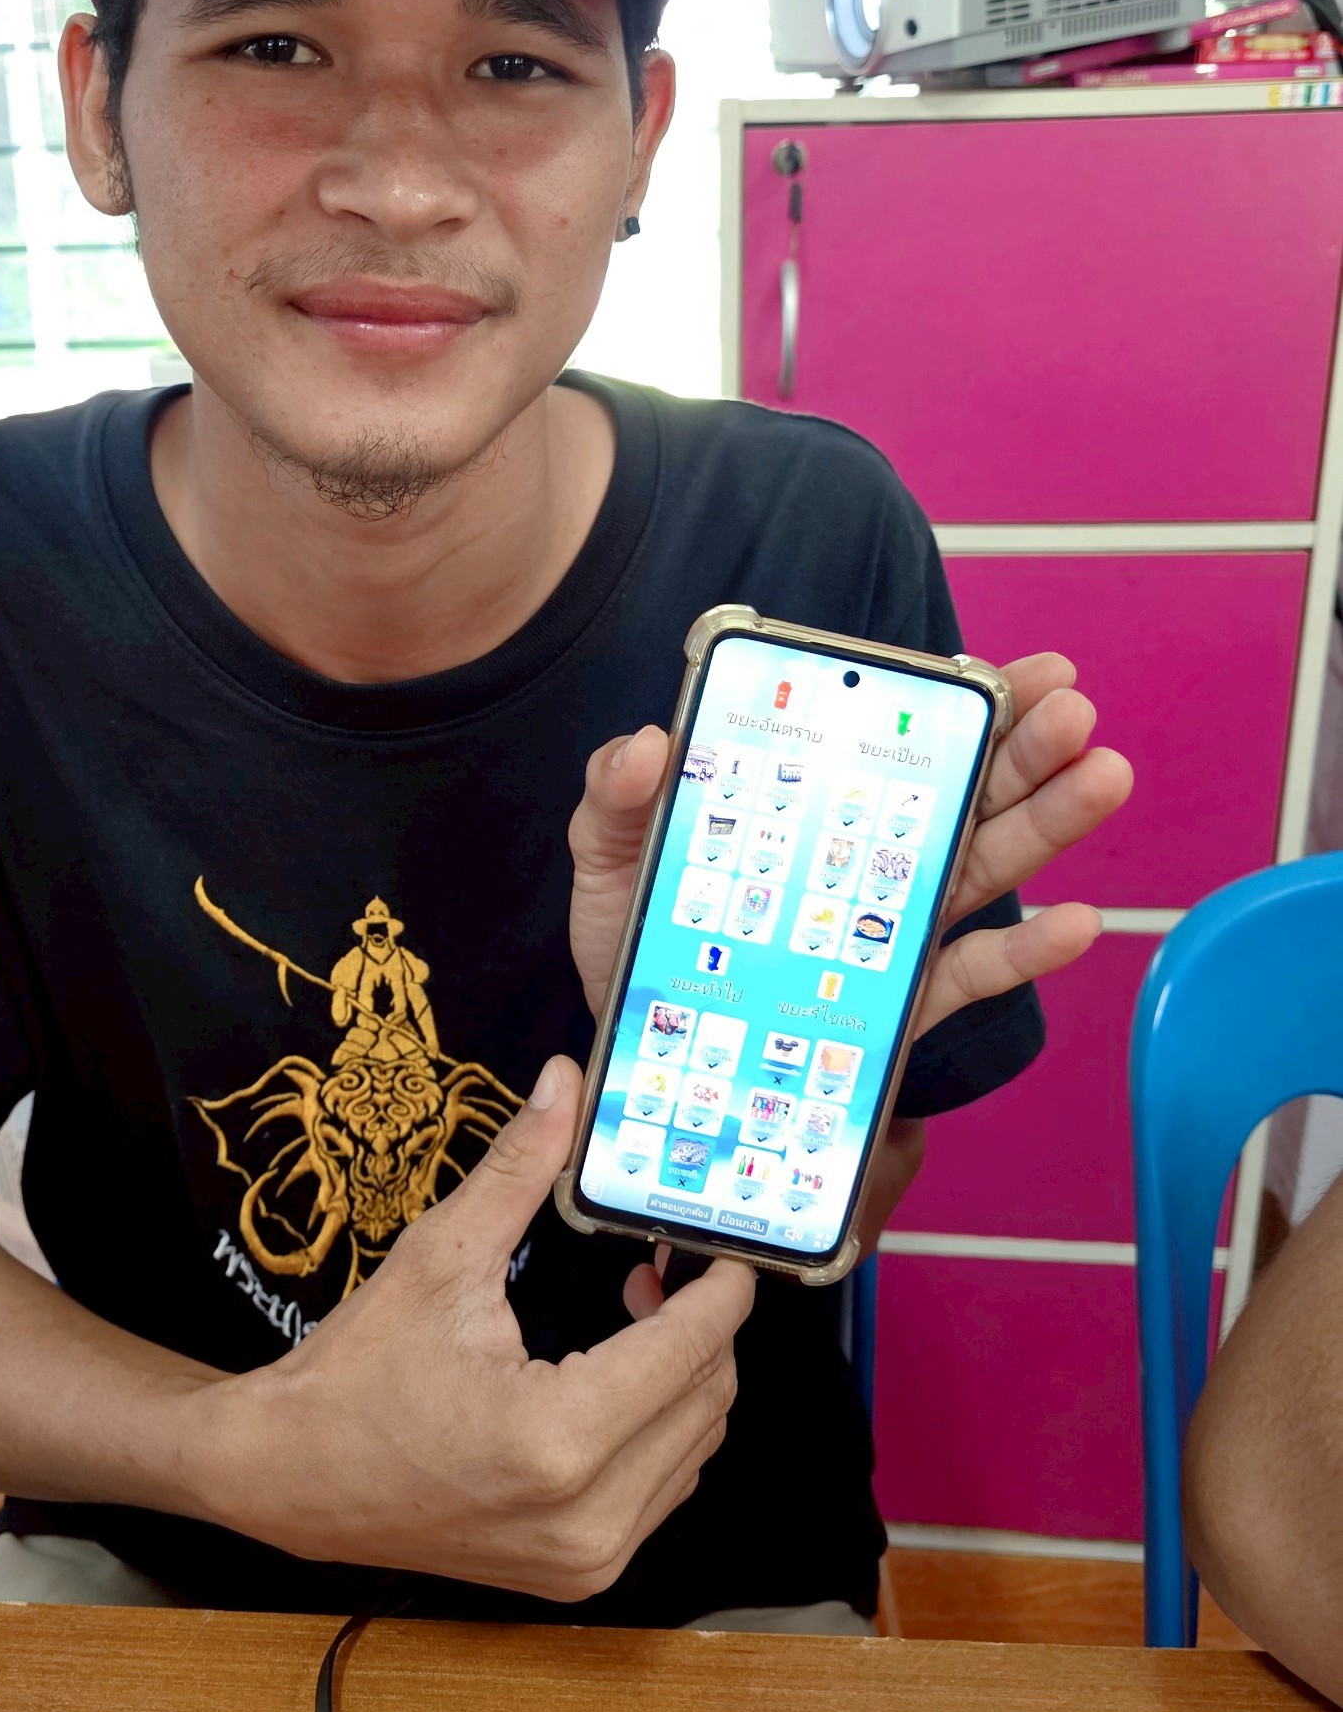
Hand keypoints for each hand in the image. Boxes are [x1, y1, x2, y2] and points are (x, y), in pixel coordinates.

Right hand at [188, 1056, 753, 1600]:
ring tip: (632, 1313)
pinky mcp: (577, 1574)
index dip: (721, 1289)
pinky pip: (660, 1490)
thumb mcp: (443, 1256)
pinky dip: (658, 1429)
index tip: (727, 1245)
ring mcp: (586, 1559)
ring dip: (683, 1378)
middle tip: (659, 1265)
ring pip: (694, 1449)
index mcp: (560, 1437)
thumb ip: (520, 1167)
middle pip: (706, 1400)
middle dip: (700, 1326)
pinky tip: (613, 1377)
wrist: (287, 1474)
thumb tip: (567, 1082)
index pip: (688, 1350)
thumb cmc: (356, 1370)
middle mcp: (589, 1516)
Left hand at [569, 651, 1130, 1031]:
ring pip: (982, 868)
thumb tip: (644, 742)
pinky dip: (1023, 954)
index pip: (901, 739)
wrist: (638, 1042)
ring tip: (1103, 776)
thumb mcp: (607, 854)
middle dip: (1029, 747)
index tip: (1021, 669)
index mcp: (816, 803)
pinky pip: (964, 976)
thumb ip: (614, 794)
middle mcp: (872, 858)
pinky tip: (1075, 924)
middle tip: (1079, 708)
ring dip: (1047, 824)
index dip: (968, 701)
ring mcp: (891, 930)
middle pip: (965, 792)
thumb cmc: (638, 931)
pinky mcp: (893, 1006)